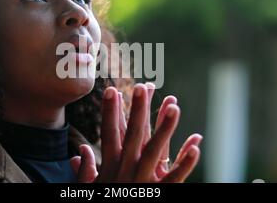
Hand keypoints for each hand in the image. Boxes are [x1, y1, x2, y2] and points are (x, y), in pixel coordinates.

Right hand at [71, 83, 202, 182]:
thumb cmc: (103, 202)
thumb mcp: (89, 190)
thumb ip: (85, 172)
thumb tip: (80, 151)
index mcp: (110, 167)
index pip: (108, 133)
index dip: (109, 112)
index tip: (110, 90)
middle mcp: (127, 170)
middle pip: (133, 135)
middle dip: (137, 110)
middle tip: (142, 86)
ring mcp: (143, 181)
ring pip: (156, 150)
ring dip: (165, 128)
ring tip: (175, 106)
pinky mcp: (158, 194)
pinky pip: (174, 177)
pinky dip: (185, 162)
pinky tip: (196, 144)